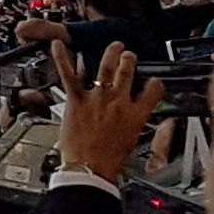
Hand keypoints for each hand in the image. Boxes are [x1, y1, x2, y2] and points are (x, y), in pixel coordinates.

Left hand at [50, 39, 164, 184]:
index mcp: (136, 114)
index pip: (153, 91)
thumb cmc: (109, 160)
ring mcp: (97, 98)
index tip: (154, 80)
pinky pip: (69, 75)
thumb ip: (132, 122)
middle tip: (129, 54)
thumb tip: (131, 115)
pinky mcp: (76, 100)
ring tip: (114, 46)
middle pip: (127, 72)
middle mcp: (118, 102)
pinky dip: (62, 58)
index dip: (155, 84)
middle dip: (129, 59)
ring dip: (110, 53)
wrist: (89, 168)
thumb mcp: (131, 140)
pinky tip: (58, 44)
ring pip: (105, 68)